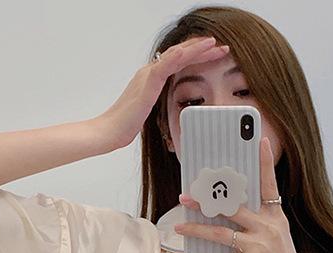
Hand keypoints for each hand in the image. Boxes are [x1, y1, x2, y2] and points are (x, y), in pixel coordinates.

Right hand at [100, 36, 229, 149]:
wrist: (111, 130)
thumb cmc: (127, 124)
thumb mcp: (150, 111)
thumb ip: (160, 104)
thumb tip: (173, 109)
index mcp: (153, 78)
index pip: (179, 62)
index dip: (197, 57)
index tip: (214, 55)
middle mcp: (151, 72)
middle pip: (180, 55)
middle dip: (202, 49)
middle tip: (221, 46)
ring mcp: (148, 75)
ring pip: (176, 55)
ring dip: (195, 48)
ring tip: (212, 43)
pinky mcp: (147, 83)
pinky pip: (164, 66)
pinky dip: (176, 57)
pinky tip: (188, 51)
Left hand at [174, 137, 314, 252]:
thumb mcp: (276, 236)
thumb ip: (257, 222)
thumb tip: (226, 214)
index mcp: (275, 216)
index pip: (269, 184)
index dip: (265, 162)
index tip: (259, 140)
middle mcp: (268, 227)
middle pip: (232, 207)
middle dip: (206, 201)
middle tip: (186, 196)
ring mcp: (260, 245)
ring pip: (221, 232)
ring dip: (197, 229)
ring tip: (180, 226)